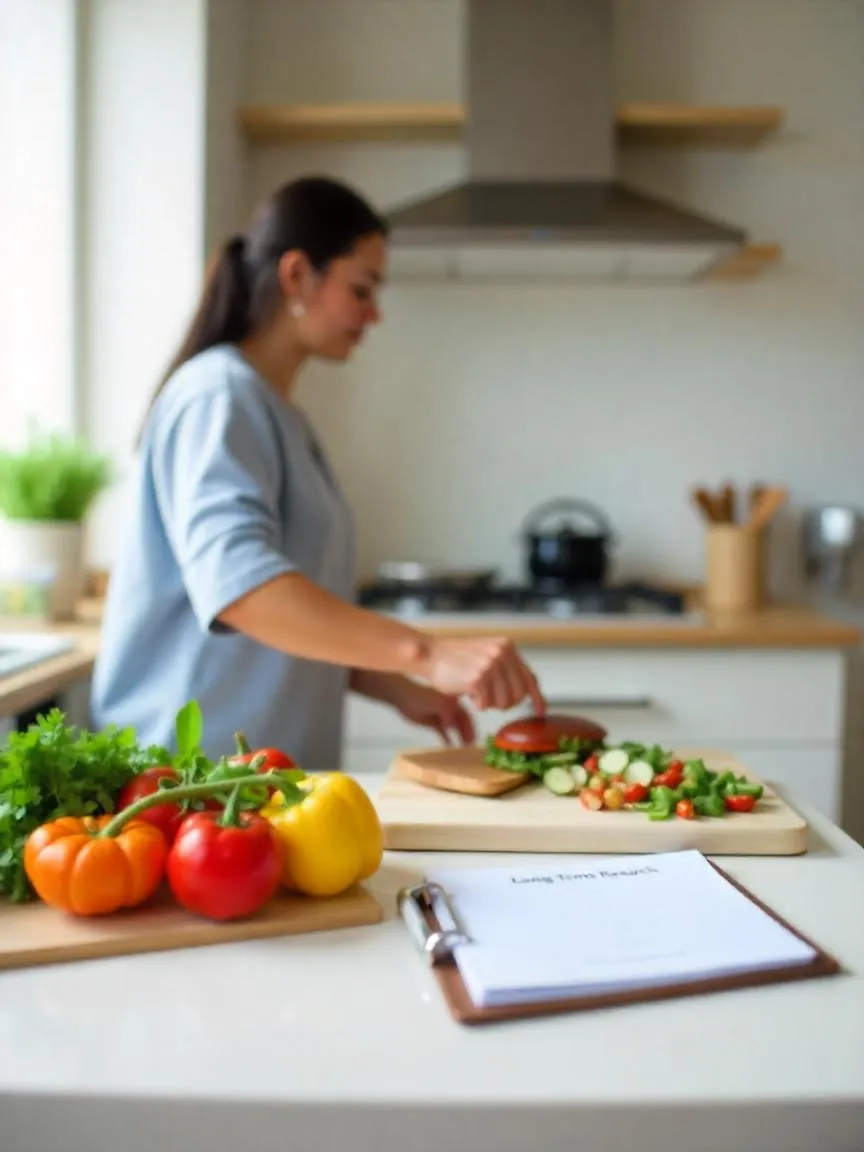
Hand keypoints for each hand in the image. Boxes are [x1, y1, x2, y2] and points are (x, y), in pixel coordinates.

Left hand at [390, 679, 475, 745]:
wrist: (403, 697)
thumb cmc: (422, 697)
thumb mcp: (438, 702)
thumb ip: (448, 713)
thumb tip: (452, 725)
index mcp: (453, 702)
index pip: (466, 716)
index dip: (471, 727)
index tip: (474, 739)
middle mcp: (450, 709)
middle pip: (462, 723)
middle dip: (467, 734)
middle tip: (470, 747)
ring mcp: (442, 717)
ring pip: (454, 728)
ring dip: (459, 737)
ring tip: (463, 749)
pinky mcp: (433, 723)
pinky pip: (443, 733)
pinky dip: (447, 739)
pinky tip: (450, 747)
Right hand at [419, 636, 545, 714]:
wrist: (431, 654)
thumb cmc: (457, 659)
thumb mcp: (488, 655)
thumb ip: (507, 669)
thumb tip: (527, 692)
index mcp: (507, 647)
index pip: (529, 677)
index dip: (537, 698)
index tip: (541, 712)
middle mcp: (502, 653)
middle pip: (518, 695)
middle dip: (504, 703)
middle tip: (488, 698)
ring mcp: (491, 665)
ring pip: (503, 703)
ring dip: (489, 704)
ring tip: (476, 692)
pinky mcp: (478, 678)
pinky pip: (486, 705)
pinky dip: (477, 705)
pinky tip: (468, 693)